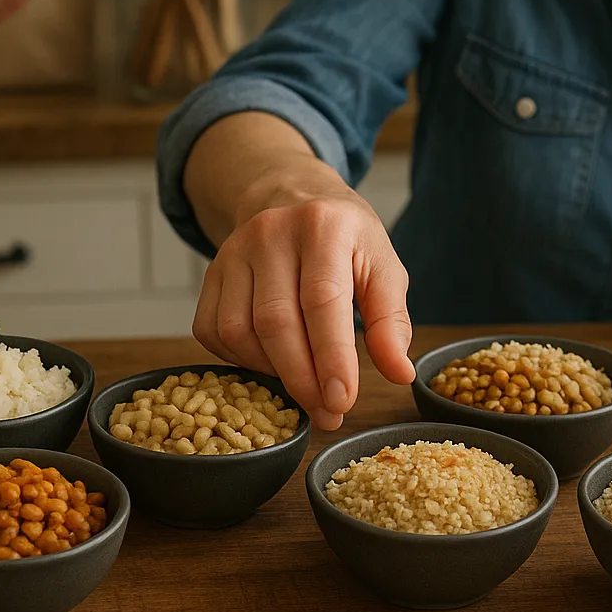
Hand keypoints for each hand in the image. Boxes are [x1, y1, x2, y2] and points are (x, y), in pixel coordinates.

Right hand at [191, 189, 413, 430]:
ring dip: (271, 372)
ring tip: (305, 385)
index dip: (331, 357)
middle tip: (328, 413)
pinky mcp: (211, 271)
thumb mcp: (384, 268)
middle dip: (302, 379)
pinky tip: (272, 363)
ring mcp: (233, 251)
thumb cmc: (347, 241)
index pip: (322, 300)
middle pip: (276, 322)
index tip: (342, 401)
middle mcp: (271, 233)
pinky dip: (240, 360)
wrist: (295, 198)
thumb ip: (391, 321)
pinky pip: (212, 331)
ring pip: (239, 331)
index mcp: (324, 226)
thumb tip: (400, 374)